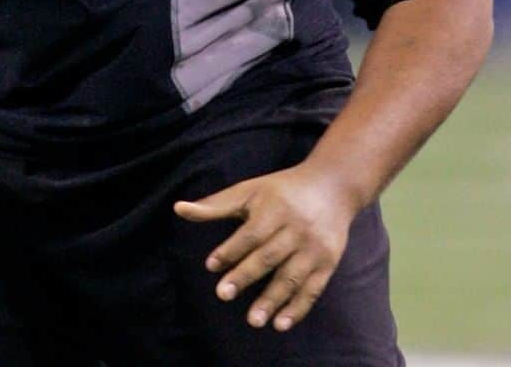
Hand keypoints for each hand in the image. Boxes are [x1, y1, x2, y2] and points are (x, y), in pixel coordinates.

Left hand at [173, 163, 358, 331]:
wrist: (332, 186)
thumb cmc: (281, 190)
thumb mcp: (249, 190)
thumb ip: (215, 204)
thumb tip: (178, 209)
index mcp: (275, 208)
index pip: (251, 233)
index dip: (231, 249)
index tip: (211, 265)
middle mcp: (296, 228)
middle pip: (269, 256)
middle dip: (246, 276)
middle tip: (223, 295)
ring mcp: (314, 247)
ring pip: (291, 277)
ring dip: (272, 300)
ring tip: (253, 320)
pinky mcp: (328, 263)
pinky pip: (313, 289)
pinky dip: (298, 308)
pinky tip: (280, 324)